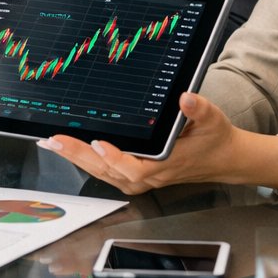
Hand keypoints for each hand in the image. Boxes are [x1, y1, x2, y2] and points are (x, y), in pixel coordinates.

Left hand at [38, 93, 277, 192]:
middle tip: (55, 142)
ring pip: (102, 173)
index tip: (99, 144)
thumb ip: (199, 109)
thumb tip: (186, 98)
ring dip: (77, 158)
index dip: (115, 158)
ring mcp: (140, 179)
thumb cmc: (215, 139)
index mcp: (165, 165)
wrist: (223, 159)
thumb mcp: (213, 120)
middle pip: (108, 170)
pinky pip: (106, 172)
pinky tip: (71, 150)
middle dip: (79, 155)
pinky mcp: (136, 176)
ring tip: (54, 144)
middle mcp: (149, 176)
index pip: (134, 167)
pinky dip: (86, 161)